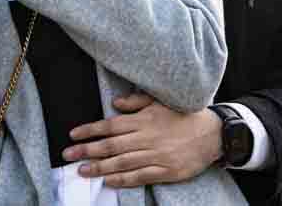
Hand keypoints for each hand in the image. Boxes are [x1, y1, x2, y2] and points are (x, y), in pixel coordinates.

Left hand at [66, 93, 221, 186]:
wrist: (213, 133)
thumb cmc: (185, 115)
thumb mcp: (161, 101)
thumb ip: (136, 102)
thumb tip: (114, 104)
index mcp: (144, 119)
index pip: (110, 125)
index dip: (90, 130)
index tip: (73, 134)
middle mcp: (147, 137)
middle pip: (111, 145)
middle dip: (87, 150)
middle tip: (68, 155)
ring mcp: (156, 155)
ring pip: (122, 163)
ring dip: (100, 167)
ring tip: (82, 170)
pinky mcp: (166, 171)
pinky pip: (140, 176)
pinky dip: (123, 179)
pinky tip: (109, 181)